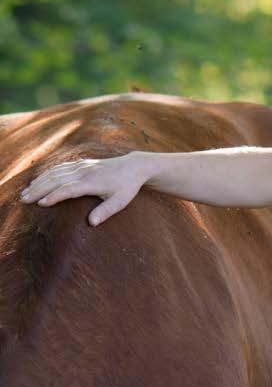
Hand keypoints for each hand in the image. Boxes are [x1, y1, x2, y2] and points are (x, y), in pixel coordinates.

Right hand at [20, 153, 147, 225]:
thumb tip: (91, 223)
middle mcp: (84, 172)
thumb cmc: (127, 187)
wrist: (133, 166)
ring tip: (25, 193)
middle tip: (24, 201)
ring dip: (39, 182)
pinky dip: (46, 173)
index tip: (41, 204)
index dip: (54, 196)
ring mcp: (81, 166)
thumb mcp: (120, 201)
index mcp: (92, 182)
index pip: (69, 189)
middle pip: (56, 180)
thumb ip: (106, 211)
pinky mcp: (81, 163)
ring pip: (55, 173)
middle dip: (39, 190)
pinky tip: (37, 180)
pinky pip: (60, 167)